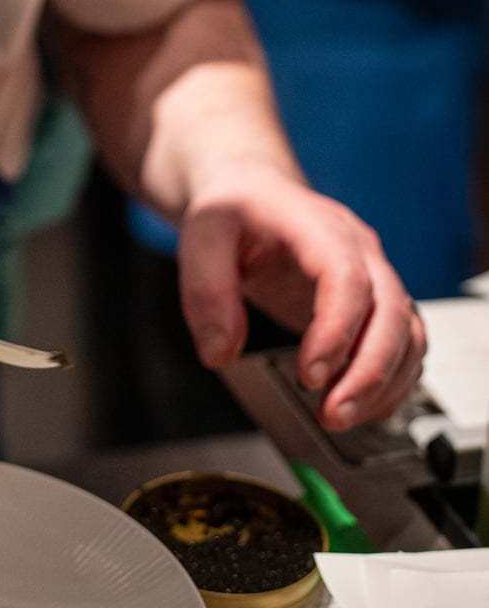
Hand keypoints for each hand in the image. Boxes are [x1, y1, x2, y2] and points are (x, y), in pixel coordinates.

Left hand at [176, 165, 425, 429]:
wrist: (252, 190)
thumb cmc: (232, 210)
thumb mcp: (200, 237)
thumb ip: (205, 293)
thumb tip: (218, 353)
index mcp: (315, 224)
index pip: (346, 277)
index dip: (336, 331)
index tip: (310, 376)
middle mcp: (357, 248)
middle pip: (391, 311)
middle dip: (368, 373)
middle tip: (331, 415)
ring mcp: (372, 273)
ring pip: (407, 332)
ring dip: (383, 383)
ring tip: (340, 418)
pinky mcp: (373, 300)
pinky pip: (403, 343)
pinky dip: (391, 380)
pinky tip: (361, 406)